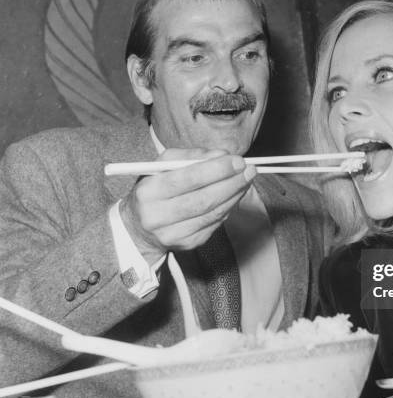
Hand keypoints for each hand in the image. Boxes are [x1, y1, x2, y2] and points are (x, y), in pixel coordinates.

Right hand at [119, 149, 256, 263]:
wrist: (138, 229)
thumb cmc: (154, 191)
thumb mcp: (162, 167)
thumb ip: (190, 156)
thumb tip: (221, 154)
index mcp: (148, 192)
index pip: (187, 179)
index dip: (216, 170)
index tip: (237, 160)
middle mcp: (157, 216)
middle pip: (203, 199)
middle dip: (231, 183)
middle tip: (249, 170)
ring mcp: (172, 234)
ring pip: (212, 213)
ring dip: (235, 195)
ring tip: (246, 180)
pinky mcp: (187, 244)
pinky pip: (214, 224)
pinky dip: (228, 208)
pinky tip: (235, 196)